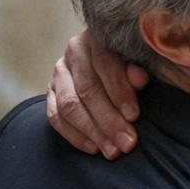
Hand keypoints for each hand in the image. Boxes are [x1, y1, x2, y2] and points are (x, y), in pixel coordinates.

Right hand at [46, 29, 148, 158]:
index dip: (120, 92)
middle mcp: (74, 52)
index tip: (134, 116)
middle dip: (108, 120)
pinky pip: (55, 117)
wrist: (107, 56)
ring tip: (112, 151)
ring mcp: (59, 72)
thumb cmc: (133, 58)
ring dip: (92, 132)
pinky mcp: (49, 91)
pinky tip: (93, 148)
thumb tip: (140, 79)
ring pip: (69, 105)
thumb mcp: (139, 58)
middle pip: (87, 90)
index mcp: (98, 37)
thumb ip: (138, 68)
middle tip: (127, 142)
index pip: (106, 65)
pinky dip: (74, 135)